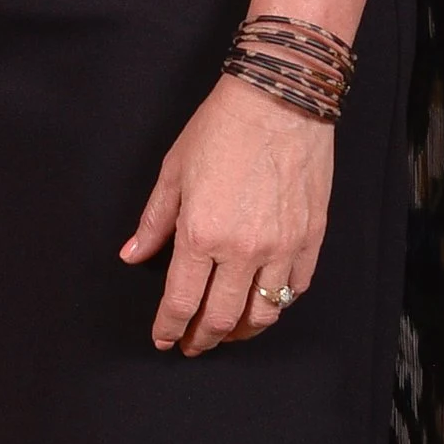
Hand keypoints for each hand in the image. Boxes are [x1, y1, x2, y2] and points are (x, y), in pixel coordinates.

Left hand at [121, 75, 334, 355]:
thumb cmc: (222, 128)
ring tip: (229, 331)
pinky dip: (278, 303)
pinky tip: (264, 302)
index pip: (180, 302)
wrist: (280, 99)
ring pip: (263, 313)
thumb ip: (154, 221)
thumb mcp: (174, 171)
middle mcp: (242, 250)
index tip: (164, 339)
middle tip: (193, 344)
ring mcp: (281, 247)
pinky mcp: (311, 238)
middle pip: (221, 318)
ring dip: (242, 331)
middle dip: (202, 339)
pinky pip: (295, 288)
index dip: (169, 328)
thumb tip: (132, 254)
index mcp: (200, 234)